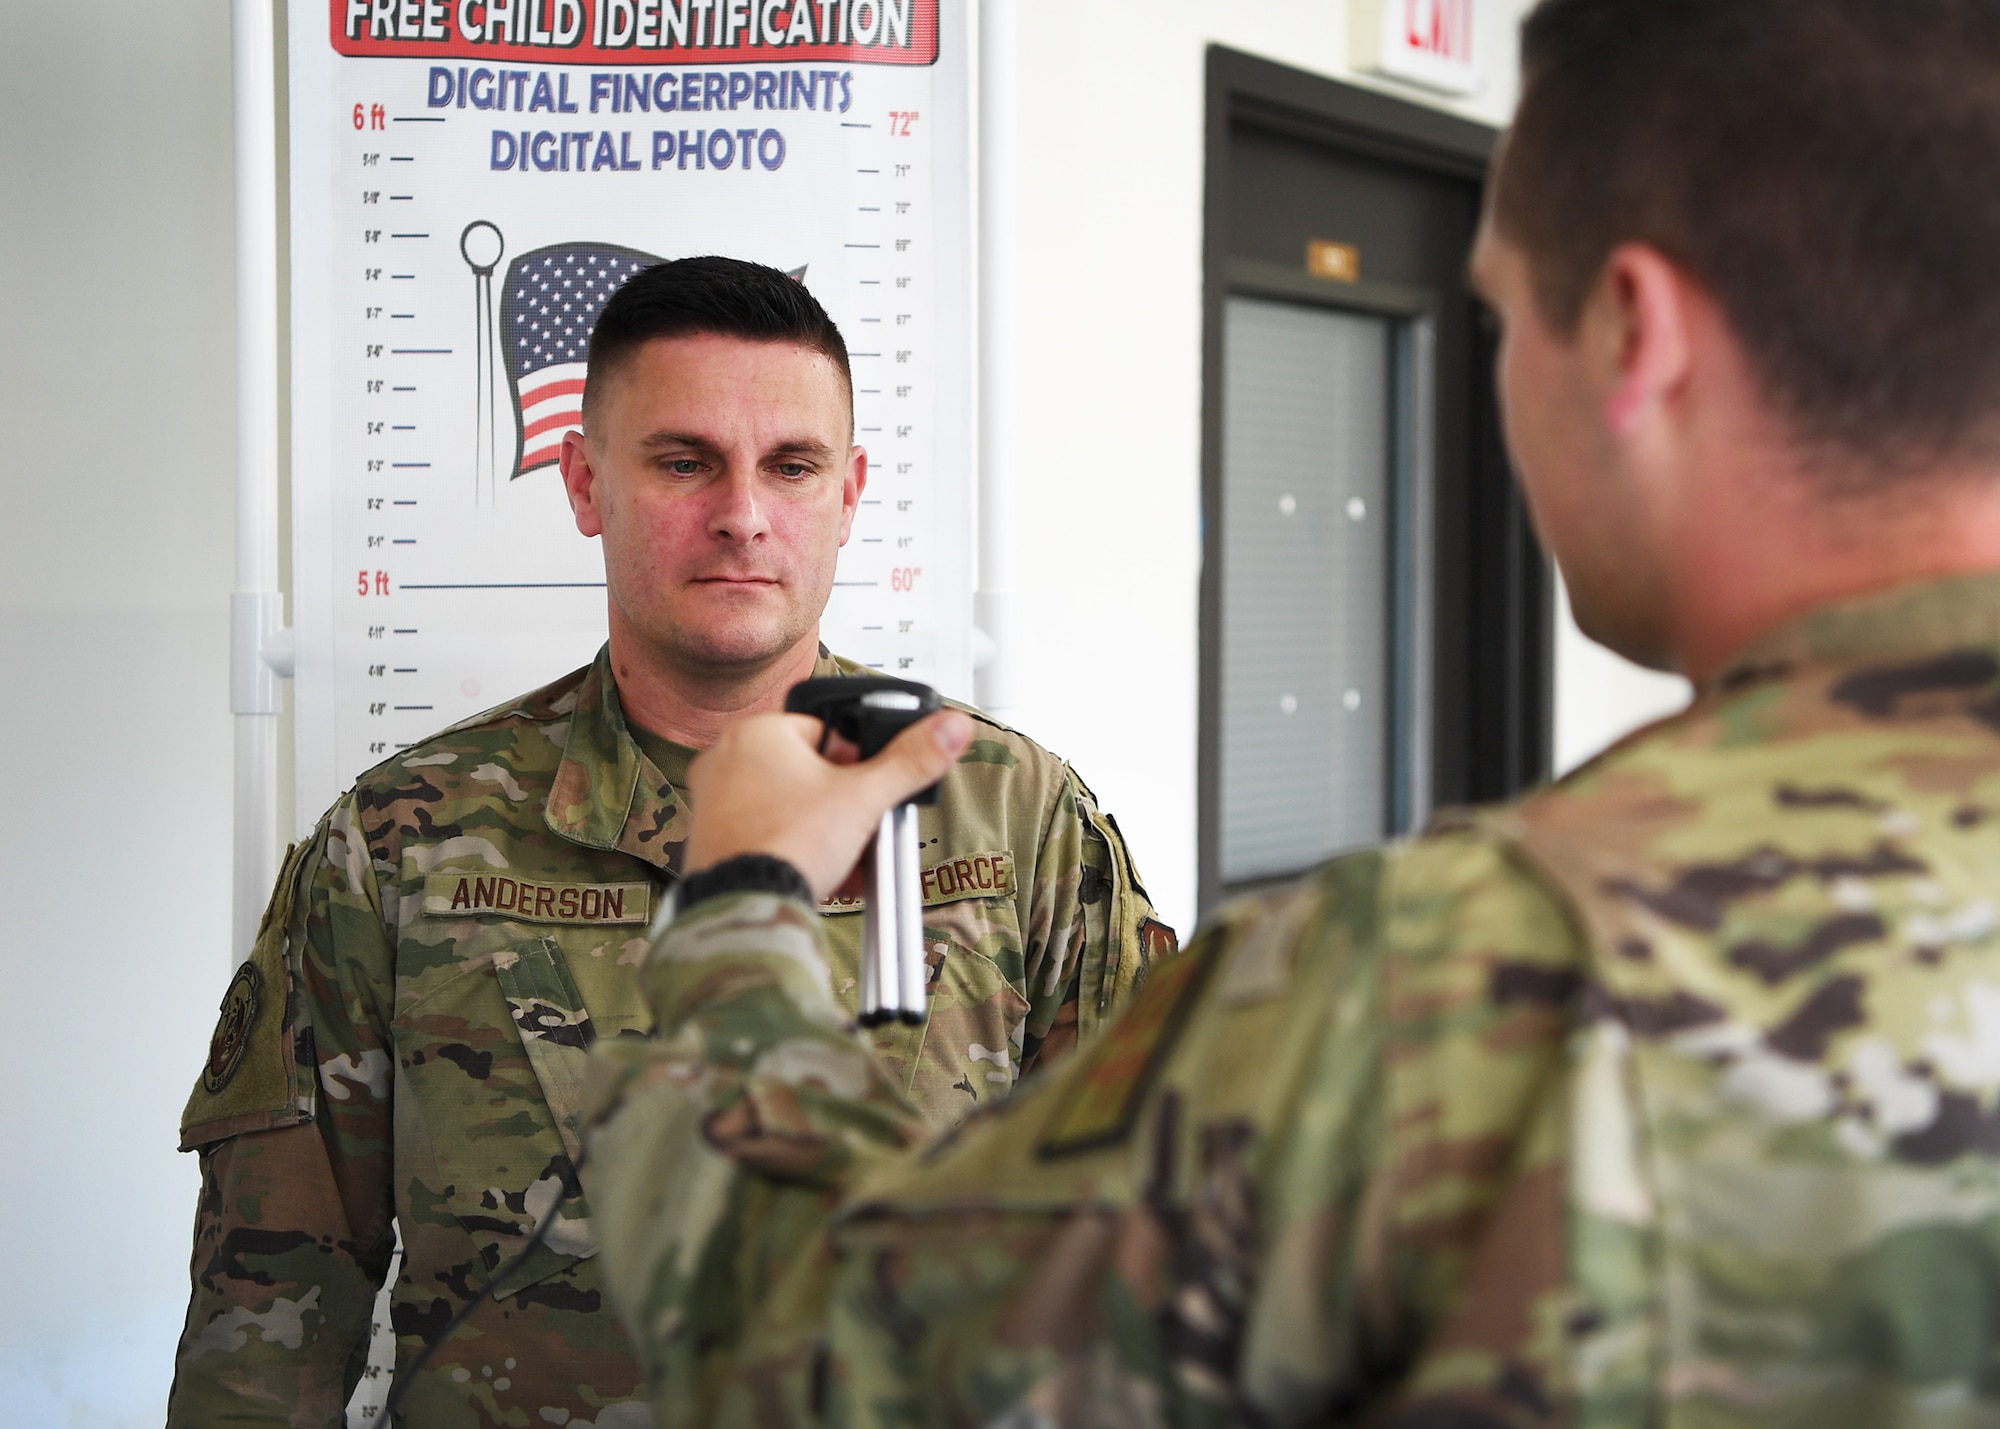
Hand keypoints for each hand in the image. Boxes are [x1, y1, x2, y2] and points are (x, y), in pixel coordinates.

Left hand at [682, 709, 974, 898]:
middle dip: (840, 804)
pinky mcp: (710, 838)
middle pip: (808, 772)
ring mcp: (713, 800)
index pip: (825, 733)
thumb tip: (950, 727)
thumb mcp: (864, 797)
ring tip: (842, 854)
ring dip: (822, 829)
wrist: (745, 908)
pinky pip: (766, 834)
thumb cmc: (788, 845)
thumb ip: (911, 760)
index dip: (856, 763)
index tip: (866, 791)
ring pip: (787, 806)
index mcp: (757, 732)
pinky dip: (794, 848)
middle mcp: (726, 759)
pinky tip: (819, 870)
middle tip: (858, 826)